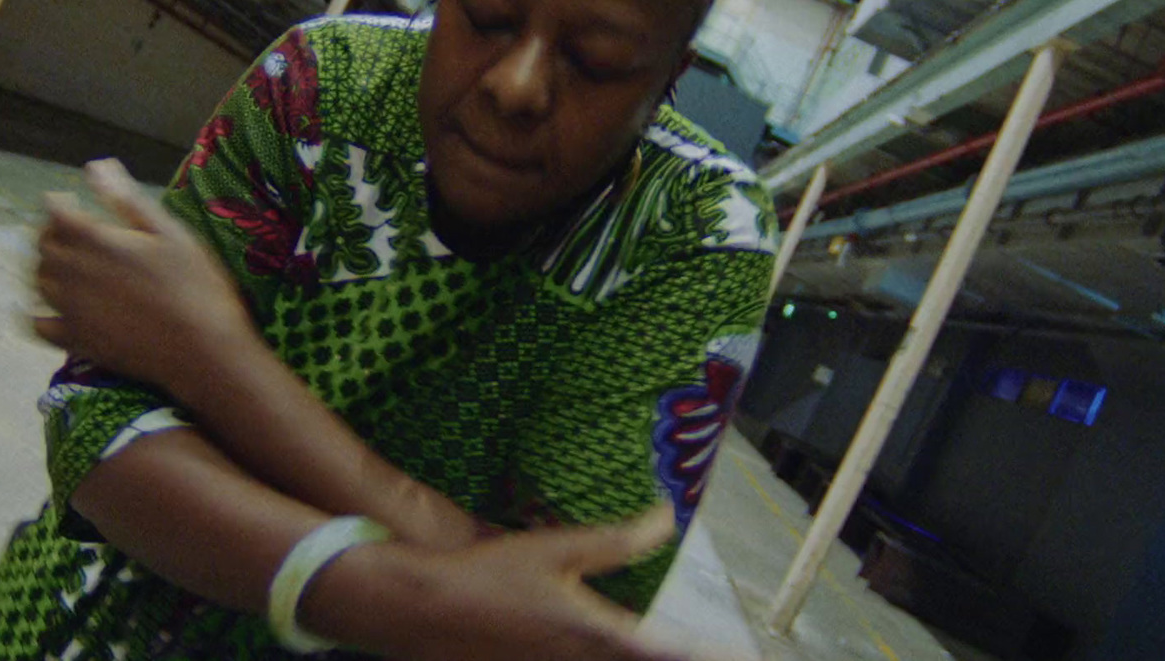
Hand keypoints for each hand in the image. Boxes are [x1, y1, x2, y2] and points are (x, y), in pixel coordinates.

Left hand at [33, 159, 254, 391]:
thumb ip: (127, 199)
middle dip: (51, 233)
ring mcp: (71, 309)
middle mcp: (73, 272)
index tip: (69, 201)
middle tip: (70, 232)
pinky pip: (40, 325)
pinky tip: (50, 310)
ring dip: (46, 267)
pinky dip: (38, 313)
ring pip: (39, 281)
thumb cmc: (195, 285)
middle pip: (44, 246)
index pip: (56, 213)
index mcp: (96, 240)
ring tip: (66, 265)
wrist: (202, 350)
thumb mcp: (170, 233)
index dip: (58, 204)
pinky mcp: (76, 340)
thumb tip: (95, 166)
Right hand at [315, 506, 716, 660]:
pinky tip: (609, 652)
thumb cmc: (489, 574)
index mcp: (596, 635)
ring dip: (639, 659)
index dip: (709, 656)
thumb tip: (666, 518)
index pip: (667, 654)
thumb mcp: (557, 548)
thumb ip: (617, 540)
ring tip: (670, 650)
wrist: (420, 609)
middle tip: (722, 655)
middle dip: (681, 659)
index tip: (744, 656)